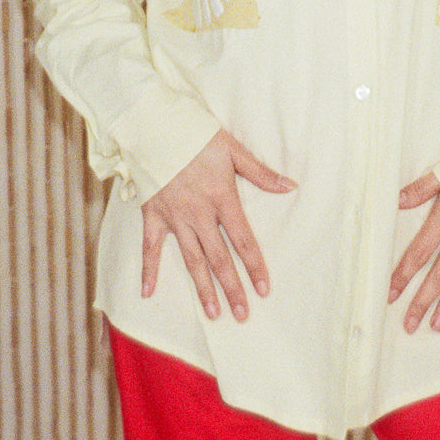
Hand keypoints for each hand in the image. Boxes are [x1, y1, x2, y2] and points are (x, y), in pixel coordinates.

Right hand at [140, 129, 295, 319]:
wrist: (156, 124)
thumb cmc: (197, 134)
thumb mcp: (234, 150)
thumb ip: (261, 173)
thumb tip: (290, 186)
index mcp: (222, 198)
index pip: (243, 240)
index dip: (255, 266)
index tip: (264, 289)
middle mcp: (199, 213)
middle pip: (219, 258)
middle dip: (232, 288)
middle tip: (242, 315)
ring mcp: (174, 216)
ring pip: (191, 259)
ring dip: (203, 288)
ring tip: (213, 314)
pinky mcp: (152, 214)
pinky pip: (150, 247)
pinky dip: (148, 270)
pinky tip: (148, 293)